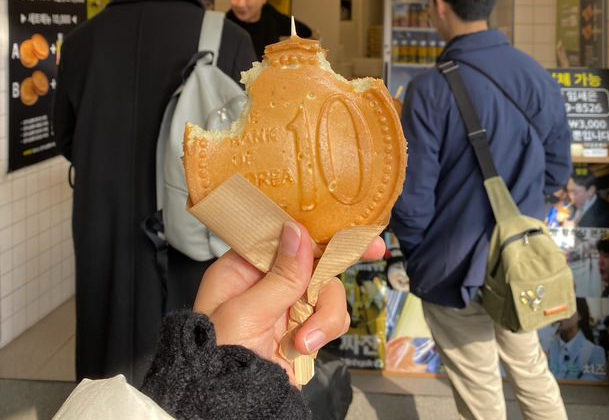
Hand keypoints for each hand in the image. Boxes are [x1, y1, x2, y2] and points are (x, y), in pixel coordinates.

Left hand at [193, 223, 384, 384]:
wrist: (222, 409)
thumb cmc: (216, 358)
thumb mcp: (245, 313)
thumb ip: (279, 276)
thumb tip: (297, 230)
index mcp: (243, 267)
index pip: (283, 236)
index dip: (313, 229)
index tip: (344, 223)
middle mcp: (266, 281)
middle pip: (314, 260)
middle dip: (339, 263)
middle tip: (375, 249)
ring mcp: (286, 306)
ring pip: (327, 291)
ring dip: (324, 315)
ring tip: (303, 342)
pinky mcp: (302, 328)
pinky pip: (329, 317)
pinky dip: (324, 331)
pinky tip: (302, 349)